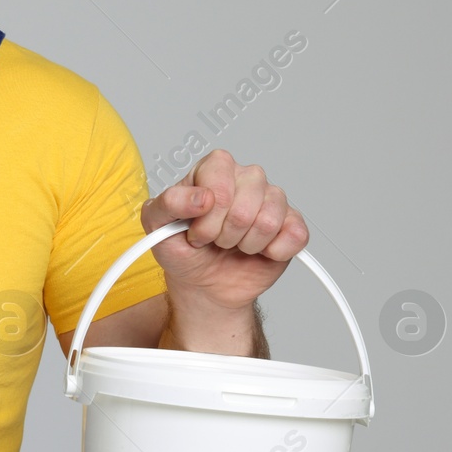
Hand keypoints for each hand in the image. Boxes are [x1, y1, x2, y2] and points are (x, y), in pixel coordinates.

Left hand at [140, 149, 307, 310]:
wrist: (203, 283)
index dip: (207, 218)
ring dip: (246, 245)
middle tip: (215, 241)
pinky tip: (258, 251)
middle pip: (245, 206)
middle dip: (224, 235)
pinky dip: (273, 252)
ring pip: (269, 221)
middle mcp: (245, 177)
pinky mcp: (291, 224)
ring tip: (233, 245)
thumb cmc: (182, 249)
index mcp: (213, 168)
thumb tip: (201, 197)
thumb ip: (168, 203)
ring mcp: (272, 199)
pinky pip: (294, 235)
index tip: (196, 232)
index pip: (219, 185)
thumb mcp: (156, 225)